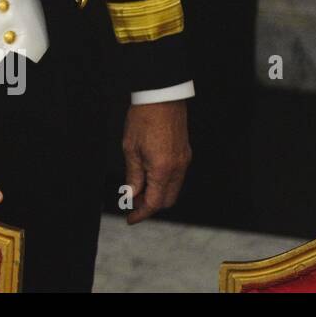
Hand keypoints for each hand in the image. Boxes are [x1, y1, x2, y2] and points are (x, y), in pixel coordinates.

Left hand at [122, 100, 190, 222]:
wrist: (161, 98)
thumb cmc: (143, 119)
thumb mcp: (130, 149)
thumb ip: (133, 175)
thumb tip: (131, 195)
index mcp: (162, 169)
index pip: (153, 202)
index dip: (141, 213)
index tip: (130, 218)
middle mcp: (177, 169)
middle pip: (167, 200)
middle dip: (150, 206)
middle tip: (132, 203)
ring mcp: (184, 161)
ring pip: (173, 189)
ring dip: (157, 194)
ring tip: (138, 189)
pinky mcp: (185, 154)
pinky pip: (177, 177)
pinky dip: (164, 183)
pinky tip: (150, 177)